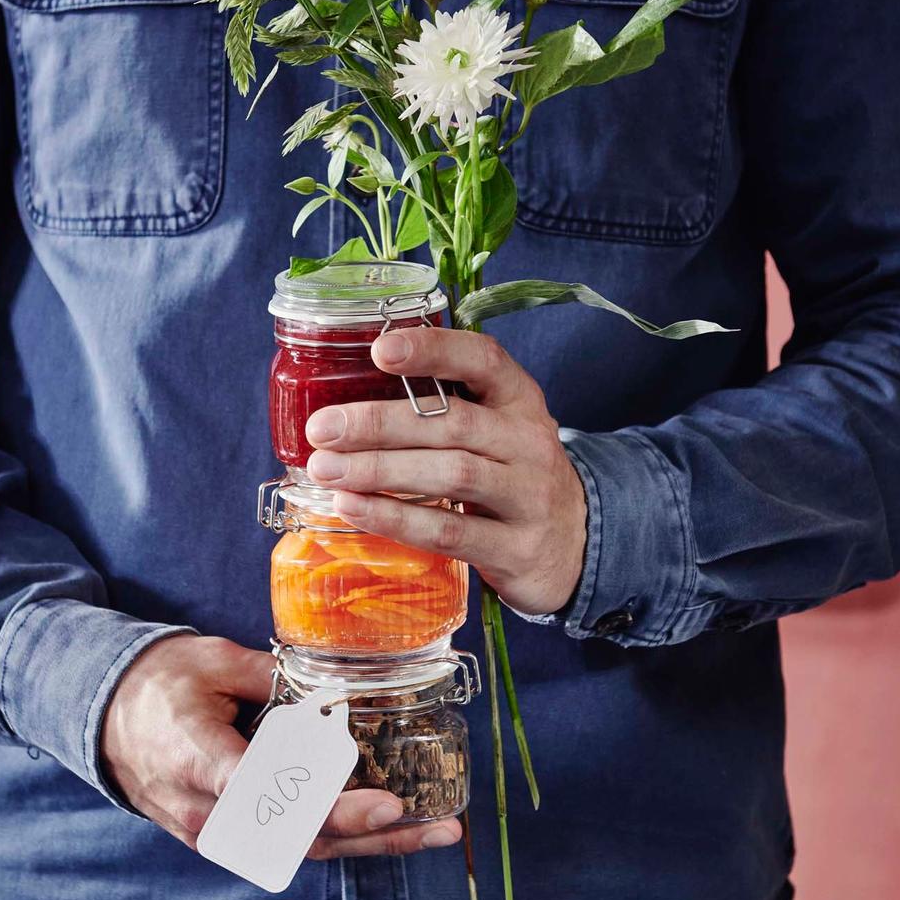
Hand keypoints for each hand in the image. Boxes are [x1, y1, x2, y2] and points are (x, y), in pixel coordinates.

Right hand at [99, 633, 461, 858]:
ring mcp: (215, 831)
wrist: (105, 714)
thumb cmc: (160, 681)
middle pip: (298, 838)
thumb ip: (272, 677)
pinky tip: (389, 828)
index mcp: (200, 758)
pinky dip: (341, 839)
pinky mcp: (225, 835)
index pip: (271, 797)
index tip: (383, 803)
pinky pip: (289, 844)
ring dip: (368, 844)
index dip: (329, 806)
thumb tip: (329, 690)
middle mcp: (209, 809)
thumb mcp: (213, 659)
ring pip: (301, 850)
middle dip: (371, 836)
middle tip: (432, 825)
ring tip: (432, 831)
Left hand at [304, 327, 587, 616]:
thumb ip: (442, 408)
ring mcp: (528, 497)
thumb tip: (346, 396)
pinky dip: (396, 519)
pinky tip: (353, 508)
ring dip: (381, 470)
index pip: (484, 360)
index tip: (379, 350)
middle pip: (453, 423)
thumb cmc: (512, 475)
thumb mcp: (497, 430)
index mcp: (521, 400)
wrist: (577, 546)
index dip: (433, 350)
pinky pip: (449, 531)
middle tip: (322, 429)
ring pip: (451, 474)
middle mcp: (529, 442)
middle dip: (380, 423)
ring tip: (326, 470)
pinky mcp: (516, 549)